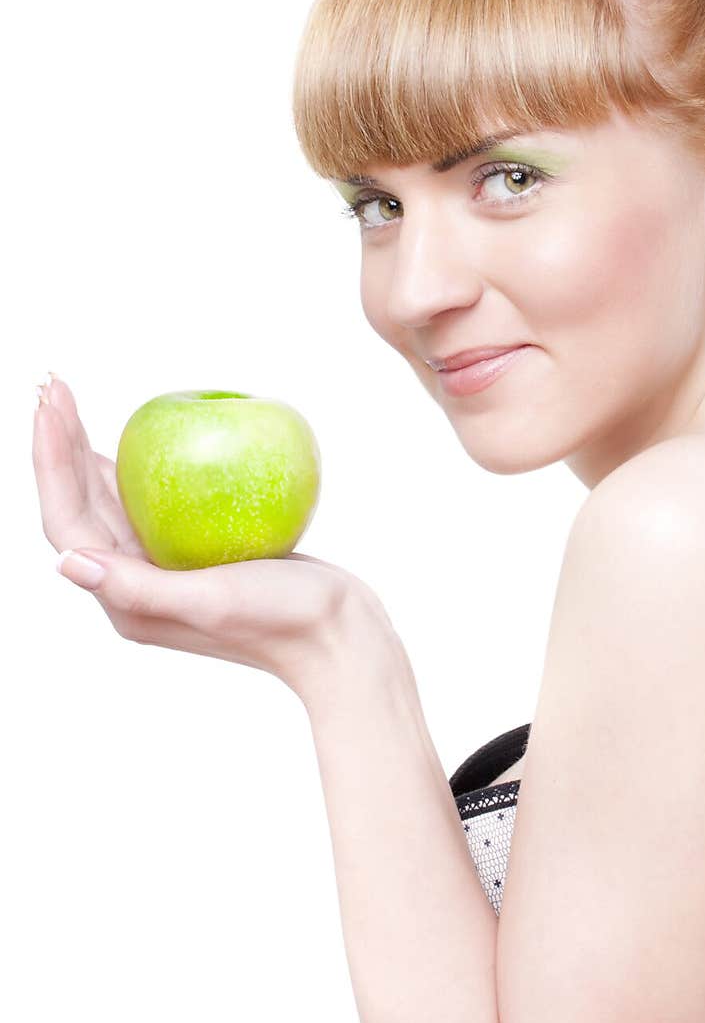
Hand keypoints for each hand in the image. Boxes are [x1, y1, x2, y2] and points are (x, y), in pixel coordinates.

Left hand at [32, 374, 399, 704]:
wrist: (337, 636)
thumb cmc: (279, 622)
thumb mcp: (209, 600)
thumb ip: (138, 587)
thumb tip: (67, 562)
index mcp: (127, 599)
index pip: (67, 521)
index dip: (50, 461)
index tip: (50, 404)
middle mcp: (137, 584)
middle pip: (80, 504)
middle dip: (61, 445)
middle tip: (54, 386)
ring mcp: (166, 568)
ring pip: (112, 499)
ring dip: (89, 451)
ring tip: (75, 403)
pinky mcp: (196, 555)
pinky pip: (154, 501)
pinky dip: (141, 465)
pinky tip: (145, 438)